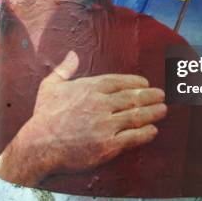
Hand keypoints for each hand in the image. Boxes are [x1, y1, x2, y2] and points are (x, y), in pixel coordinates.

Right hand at [0, 51, 166, 184]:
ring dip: (153, 112)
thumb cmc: (43, 116)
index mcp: (90, 87)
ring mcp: (105, 125)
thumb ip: (64, 69)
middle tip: (161, 96)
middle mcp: (100, 104)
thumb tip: (73, 54)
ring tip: (163, 110)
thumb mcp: (50, 86)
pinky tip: (153, 130)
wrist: (38, 146)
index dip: (136, 83)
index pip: (120, 81)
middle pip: (133, 98)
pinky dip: (146, 133)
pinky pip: (133, 137)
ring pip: (136, 116)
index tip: (146, 84)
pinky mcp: (107, 145)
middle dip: (150, 96)